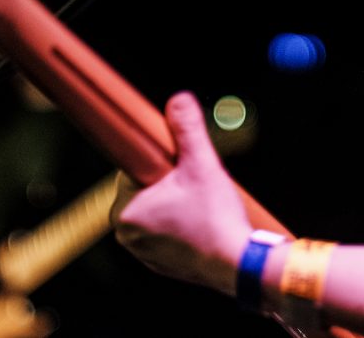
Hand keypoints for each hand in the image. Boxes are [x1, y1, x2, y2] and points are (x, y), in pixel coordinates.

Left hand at [111, 90, 252, 295]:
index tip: (178, 164)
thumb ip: (187, 128)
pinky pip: (168, 234)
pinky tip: (202, 223)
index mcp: (125, 211)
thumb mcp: (201, 163)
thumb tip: (179, 99)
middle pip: (146, 190)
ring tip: (201, 206)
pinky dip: (181, 226)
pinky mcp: (161, 265)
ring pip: (158, 211)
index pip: (134, 170)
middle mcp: (127, 235)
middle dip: (169, 184)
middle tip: (195, 186)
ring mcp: (143, 253)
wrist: (238, 263)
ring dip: (175, 204)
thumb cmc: (215, 216)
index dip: (160, 162)